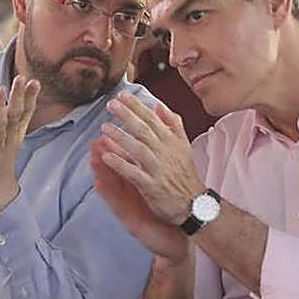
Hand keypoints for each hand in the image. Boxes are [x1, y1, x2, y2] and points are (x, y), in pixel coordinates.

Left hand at [0, 73, 38, 215]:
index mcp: (14, 133)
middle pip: (14, 115)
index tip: (34, 81)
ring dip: (0, 107)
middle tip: (21, 78)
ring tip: (1, 90)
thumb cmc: (1, 159)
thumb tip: (25, 97)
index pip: (25, 112)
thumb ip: (18, 117)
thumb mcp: (14, 137)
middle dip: (18, 97)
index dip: (30, 97)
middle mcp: (7, 137)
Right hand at [91, 137, 189, 263]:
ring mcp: (129, 206)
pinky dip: (107, 194)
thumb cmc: (169, 212)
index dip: (120, 145)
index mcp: (142, 182)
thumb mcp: (163, 188)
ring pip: (113, 185)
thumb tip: (154, 148)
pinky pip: (117, 205)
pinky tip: (97, 183)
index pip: (130, 161)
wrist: (177, 239)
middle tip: (95, 139)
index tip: (112, 129)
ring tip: (91, 157)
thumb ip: (157, 168)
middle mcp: (133, 193)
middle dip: (106, 154)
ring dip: (101, 170)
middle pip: (118, 171)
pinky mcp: (129, 220)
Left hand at [97, 92, 204, 225]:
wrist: (194, 203)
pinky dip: (120, 164)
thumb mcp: (184, 145)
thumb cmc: (185, 174)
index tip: (122, 95)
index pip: (152, 119)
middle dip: (127, 115)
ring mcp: (158, 169)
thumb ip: (173, 125)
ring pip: (138, 149)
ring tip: (104, 127)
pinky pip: (134, 173)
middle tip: (111, 104)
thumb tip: (159, 105)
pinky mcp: (151, 186)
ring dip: (120, 137)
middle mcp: (165, 152)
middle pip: (144, 130)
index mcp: (171, 141)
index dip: (137, 106)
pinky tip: (107, 156)